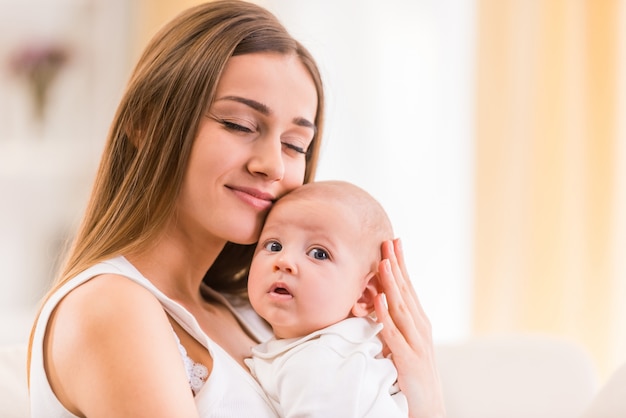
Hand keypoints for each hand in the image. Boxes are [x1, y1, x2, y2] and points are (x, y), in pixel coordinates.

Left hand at [374, 238, 445, 417]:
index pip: (408, 287)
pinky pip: (394, 334)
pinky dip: (386, 315)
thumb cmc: (413, 374)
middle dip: (396, 265)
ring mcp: (416, 342)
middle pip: (406, 291)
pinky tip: (379, 300)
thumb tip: (376, 303)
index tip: (393, 242)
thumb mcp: (402, 342)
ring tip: (383, 262)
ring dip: (392, 284)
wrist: (428, 407)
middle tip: (388, 241)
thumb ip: (392, 322)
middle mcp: (420, 327)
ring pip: (401, 307)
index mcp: (418, 321)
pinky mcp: (408, 359)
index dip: (400, 264)